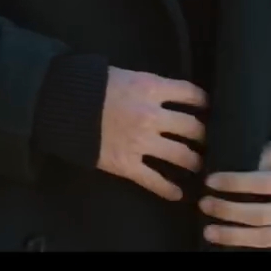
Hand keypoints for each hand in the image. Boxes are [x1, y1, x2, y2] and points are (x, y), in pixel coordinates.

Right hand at [96, 67, 207, 200]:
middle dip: (202, 136)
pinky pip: (156, 181)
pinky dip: (169, 190)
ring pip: (181, 156)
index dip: (203, 101)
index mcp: (151, 89)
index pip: (190, 94)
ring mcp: (141, 142)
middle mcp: (152, 116)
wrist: (63, 106)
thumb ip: (148, 86)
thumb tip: (166, 94)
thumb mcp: (126, 76)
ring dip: (193, 162)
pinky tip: (178, 194)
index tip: (206, 108)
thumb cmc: (92, 85)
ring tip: (196, 165)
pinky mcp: (128, 164)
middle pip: (192, 128)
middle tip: (204, 140)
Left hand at [200, 141, 270, 250]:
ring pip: (263, 238)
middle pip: (260, 215)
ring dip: (232, 235)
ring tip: (208, 230)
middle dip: (228, 210)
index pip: (264, 183)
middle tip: (203, 204)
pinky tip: (229, 247)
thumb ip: (265, 155)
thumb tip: (237, 161)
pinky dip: (251, 252)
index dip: (235, 182)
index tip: (210, 181)